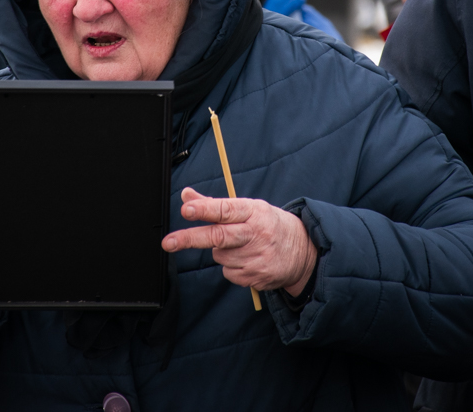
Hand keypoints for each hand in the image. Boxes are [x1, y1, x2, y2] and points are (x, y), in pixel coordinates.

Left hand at [161, 188, 317, 294]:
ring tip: (242, 245)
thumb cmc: (269, 225)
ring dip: (222, 251)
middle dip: (191, 239)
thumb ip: (214, 204)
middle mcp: (256, 234)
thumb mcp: (248, 208)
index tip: (187, 209)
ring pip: (219, 256)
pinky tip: (248, 259)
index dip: (205, 209)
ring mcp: (256, 258)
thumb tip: (186, 195)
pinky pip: (228, 272)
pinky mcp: (255, 278)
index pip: (226, 209)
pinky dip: (232, 266)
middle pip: (218, 236)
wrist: (303, 253)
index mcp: (254, 212)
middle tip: (169, 242)